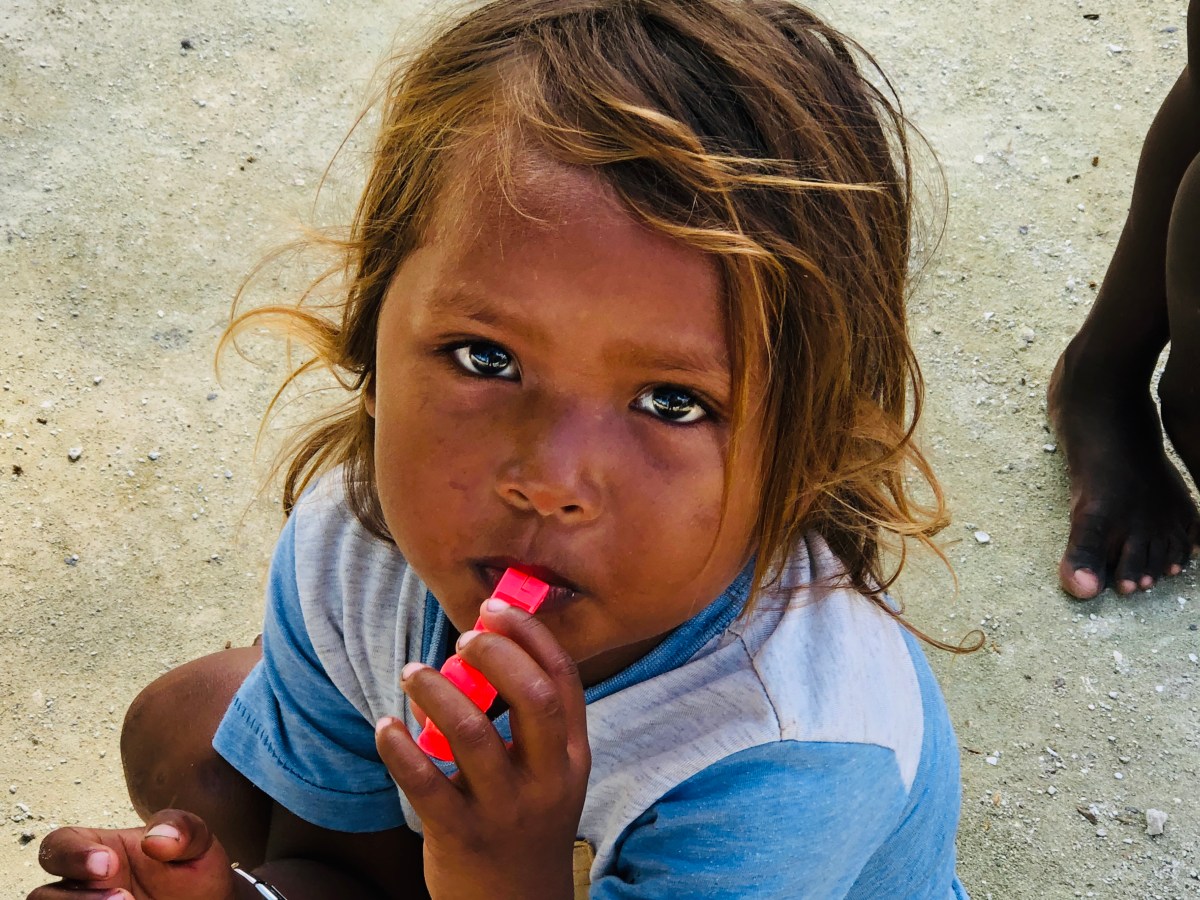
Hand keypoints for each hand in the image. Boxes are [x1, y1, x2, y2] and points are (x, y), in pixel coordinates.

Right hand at [29, 809, 236, 899]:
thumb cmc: (194, 872)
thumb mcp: (198, 844)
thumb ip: (182, 830)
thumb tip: (156, 838)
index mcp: (98, 851)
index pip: (60, 845)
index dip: (73, 854)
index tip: (109, 863)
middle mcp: (81, 887)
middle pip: (43, 895)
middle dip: (77, 899)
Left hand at [376, 599, 589, 899]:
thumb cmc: (526, 825)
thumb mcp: (547, 775)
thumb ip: (525, 723)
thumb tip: (472, 657)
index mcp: (572, 756)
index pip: (563, 680)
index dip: (531, 635)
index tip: (498, 609)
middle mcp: (546, 780)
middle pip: (533, 698)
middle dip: (496, 654)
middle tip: (463, 637)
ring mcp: (505, 810)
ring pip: (472, 734)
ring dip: (438, 691)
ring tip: (415, 673)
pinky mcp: (460, 835)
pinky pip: (424, 782)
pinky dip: (399, 747)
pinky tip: (386, 726)